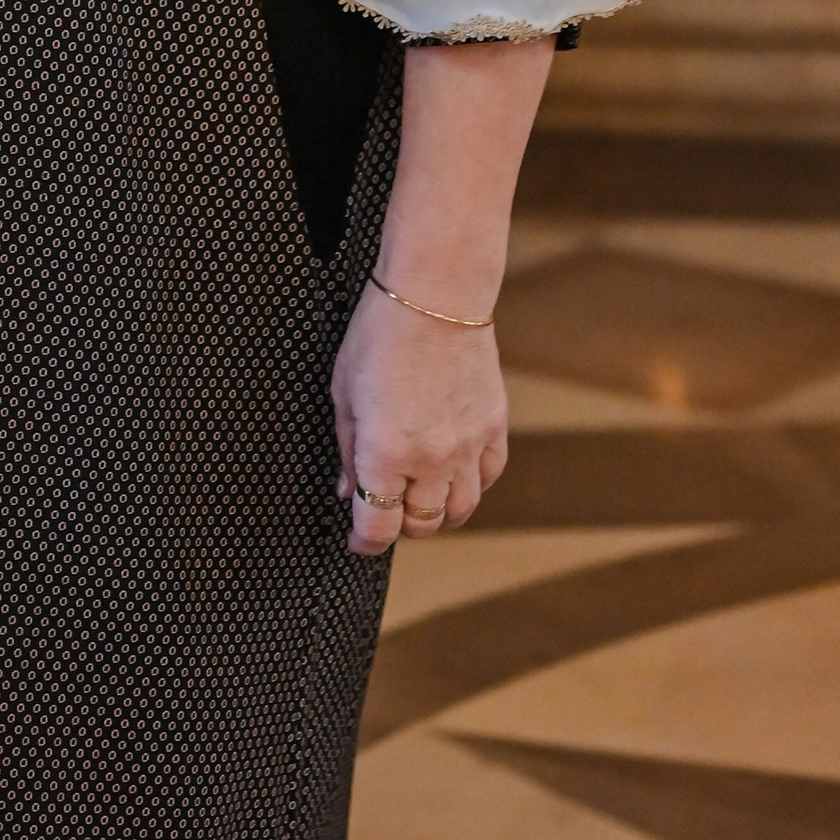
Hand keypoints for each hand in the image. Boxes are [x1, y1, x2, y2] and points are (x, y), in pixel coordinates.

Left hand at [332, 276, 507, 558]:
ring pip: (459, 510)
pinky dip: (470, 485)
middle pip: (420, 524)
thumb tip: (348, 492)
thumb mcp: (344, 393)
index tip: (356, 540)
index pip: (378, 528)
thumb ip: (347, 451)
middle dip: (397, 525)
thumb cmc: (379, 336)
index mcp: (385, 453)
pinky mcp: (495, 429)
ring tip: (417, 497)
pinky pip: (488, 478)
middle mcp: (431, 459)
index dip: (363, 542)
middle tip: (383, 509)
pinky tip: (451, 472)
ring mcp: (469, 446)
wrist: (436, 296)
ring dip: (436, 514)